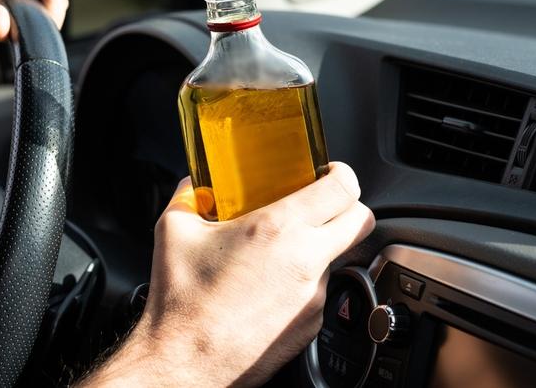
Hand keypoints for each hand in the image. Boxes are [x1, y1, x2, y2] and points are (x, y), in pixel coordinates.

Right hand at [87, 162, 374, 386]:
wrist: (185, 362)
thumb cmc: (182, 302)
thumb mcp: (174, 231)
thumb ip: (188, 197)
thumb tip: (193, 186)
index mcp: (278, 227)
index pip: (343, 187)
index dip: (341, 174)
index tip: (330, 173)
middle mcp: (306, 259)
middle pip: (361, 220)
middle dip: (348, 207)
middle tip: (324, 205)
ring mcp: (313, 295)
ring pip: (338, 257)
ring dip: (319, 248)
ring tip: (279, 252)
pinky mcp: (312, 324)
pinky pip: (319, 291)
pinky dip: (303, 282)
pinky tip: (270, 286)